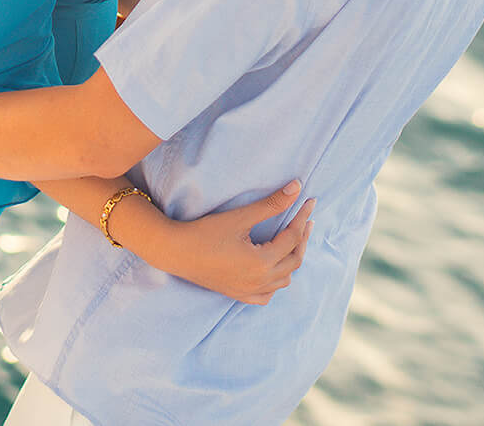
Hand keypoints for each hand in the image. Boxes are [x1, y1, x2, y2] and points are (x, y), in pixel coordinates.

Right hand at [158, 180, 314, 305]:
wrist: (175, 252)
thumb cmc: (205, 232)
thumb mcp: (240, 217)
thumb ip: (271, 205)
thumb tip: (297, 188)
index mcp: (262, 262)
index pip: (292, 238)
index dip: (302, 217)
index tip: (309, 201)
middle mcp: (259, 281)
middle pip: (294, 260)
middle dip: (301, 238)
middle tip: (305, 218)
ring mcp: (249, 291)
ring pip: (284, 279)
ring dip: (291, 259)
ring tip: (292, 238)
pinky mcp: (238, 294)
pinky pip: (267, 294)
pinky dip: (276, 281)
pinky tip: (274, 268)